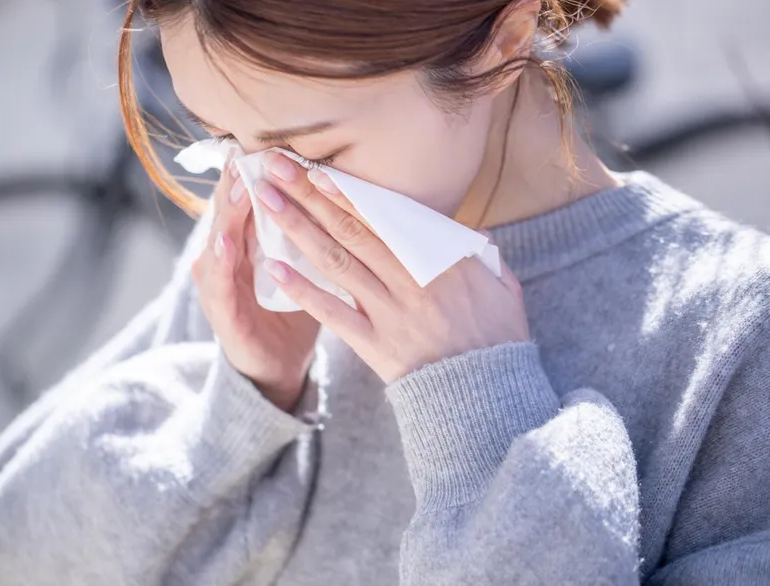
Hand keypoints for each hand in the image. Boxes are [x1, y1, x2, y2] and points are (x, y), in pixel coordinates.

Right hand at [191, 159, 319, 410]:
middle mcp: (230, 261)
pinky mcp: (224, 317)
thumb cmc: (294, 313)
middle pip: (230, 215)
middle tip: (244, 151)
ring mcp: (222, 288)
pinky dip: (222, 264)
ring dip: (227, 216)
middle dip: (237, 183)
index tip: (268, 142)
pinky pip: (221, 287)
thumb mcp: (305, 268)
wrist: (279, 368)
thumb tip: (347, 194)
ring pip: (220, 244)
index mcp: (251, 246)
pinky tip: (226, 243)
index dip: (257, 173)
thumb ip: (314, 234)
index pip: (251, 203)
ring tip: (237, 188)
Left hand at [253, 152, 529, 382]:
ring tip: (267, 203)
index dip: (349, 193)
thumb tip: (466, 230)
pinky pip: (333, 314)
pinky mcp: (375, 345)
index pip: (386, 218)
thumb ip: (481, 252)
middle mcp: (411, 280)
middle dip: (311, 196)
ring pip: (336, 262)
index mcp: (442, 260)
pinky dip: (303, 291)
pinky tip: (275, 269)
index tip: (319, 171)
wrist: (487, 395)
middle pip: (352, 230)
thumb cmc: (497, 337)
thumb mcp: (502, 285)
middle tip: (277, 169)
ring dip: (298, 230)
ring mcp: (390, 313)